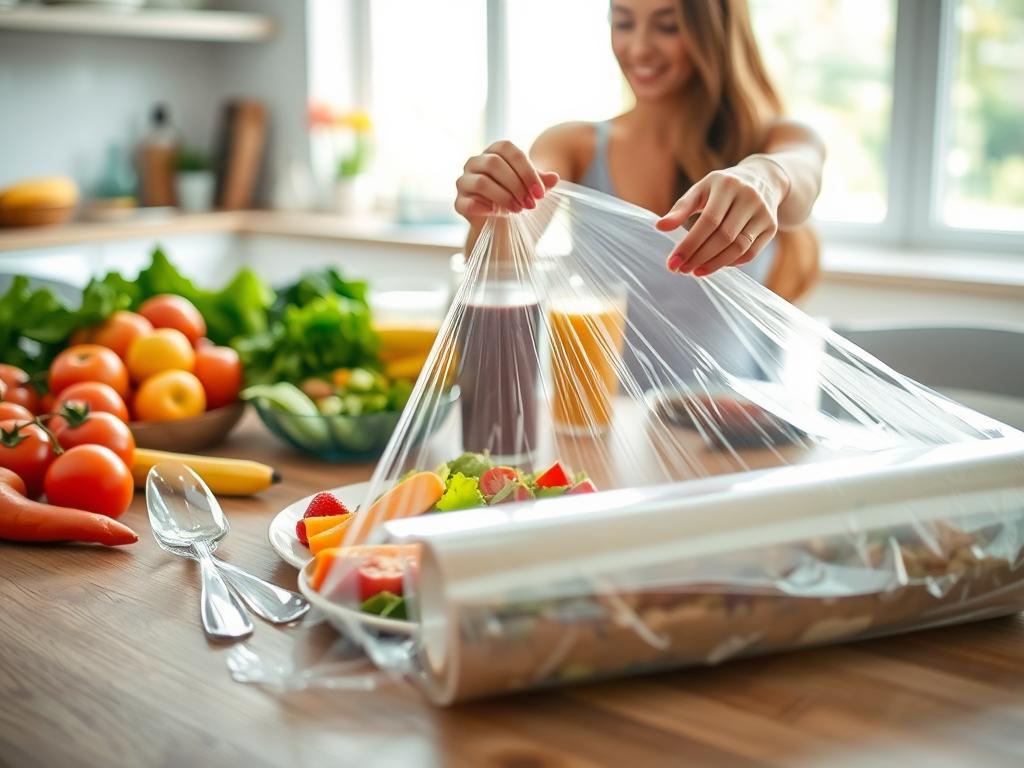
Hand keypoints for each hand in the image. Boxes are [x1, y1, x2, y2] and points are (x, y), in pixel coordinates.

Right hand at [455, 140, 559, 224]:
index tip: (540, 192)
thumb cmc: (518, 197)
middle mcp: (475, 162)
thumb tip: (554, 178)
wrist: (502, 223)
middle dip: (516, 185)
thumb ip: (542, 181)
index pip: (508, 150)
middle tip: (530, 204)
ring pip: (481, 182)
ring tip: (518, 210)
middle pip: (493, 163)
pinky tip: (498, 214)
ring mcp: (464, 181)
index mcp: (493, 151)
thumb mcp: (532, 188)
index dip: (526, 170)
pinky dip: (486, 209)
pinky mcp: (459, 202)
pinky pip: (469, 203)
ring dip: (504, 197)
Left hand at [655, 158, 789, 276]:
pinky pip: (750, 253)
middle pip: (724, 236)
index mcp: (727, 185)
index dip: (689, 244)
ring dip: (714, 264)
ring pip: (738, 247)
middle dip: (699, 257)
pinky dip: (730, 263)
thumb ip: (680, 208)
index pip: (708, 221)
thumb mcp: (700, 190)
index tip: (672, 262)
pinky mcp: (772, 227)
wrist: (762, 179)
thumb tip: (660, 227)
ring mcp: (764, 213)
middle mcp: (749, 197)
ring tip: (695, 272)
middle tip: (681, 270)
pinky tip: (714, 266)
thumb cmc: (721, 188)